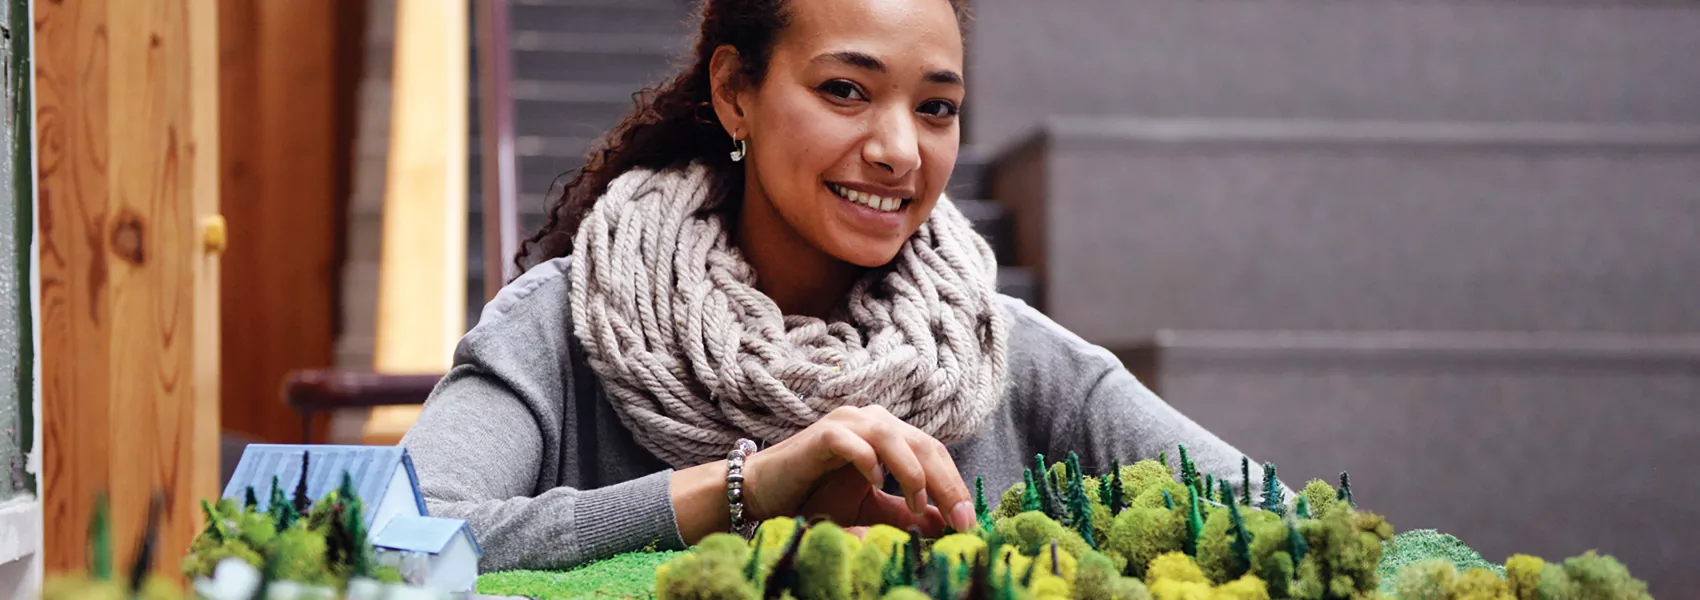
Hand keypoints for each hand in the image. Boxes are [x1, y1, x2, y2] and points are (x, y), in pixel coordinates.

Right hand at [742, 405, 977, 534]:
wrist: (767, 492)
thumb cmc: (817, 496)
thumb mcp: (871, 509)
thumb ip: (905, 512)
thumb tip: (943, 523)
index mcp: (889, 433)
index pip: (934, 452)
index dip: (954, 485)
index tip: (968, 521)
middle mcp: (871, 420)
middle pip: (922, 443)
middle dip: (945, 483)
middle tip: (958, 518)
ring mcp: (846, 423)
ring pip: (892, 436)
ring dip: (912, 472)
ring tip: (917, 504)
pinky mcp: (821, 435)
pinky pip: (852, 442)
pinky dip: (868, 462)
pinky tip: (875, 484)